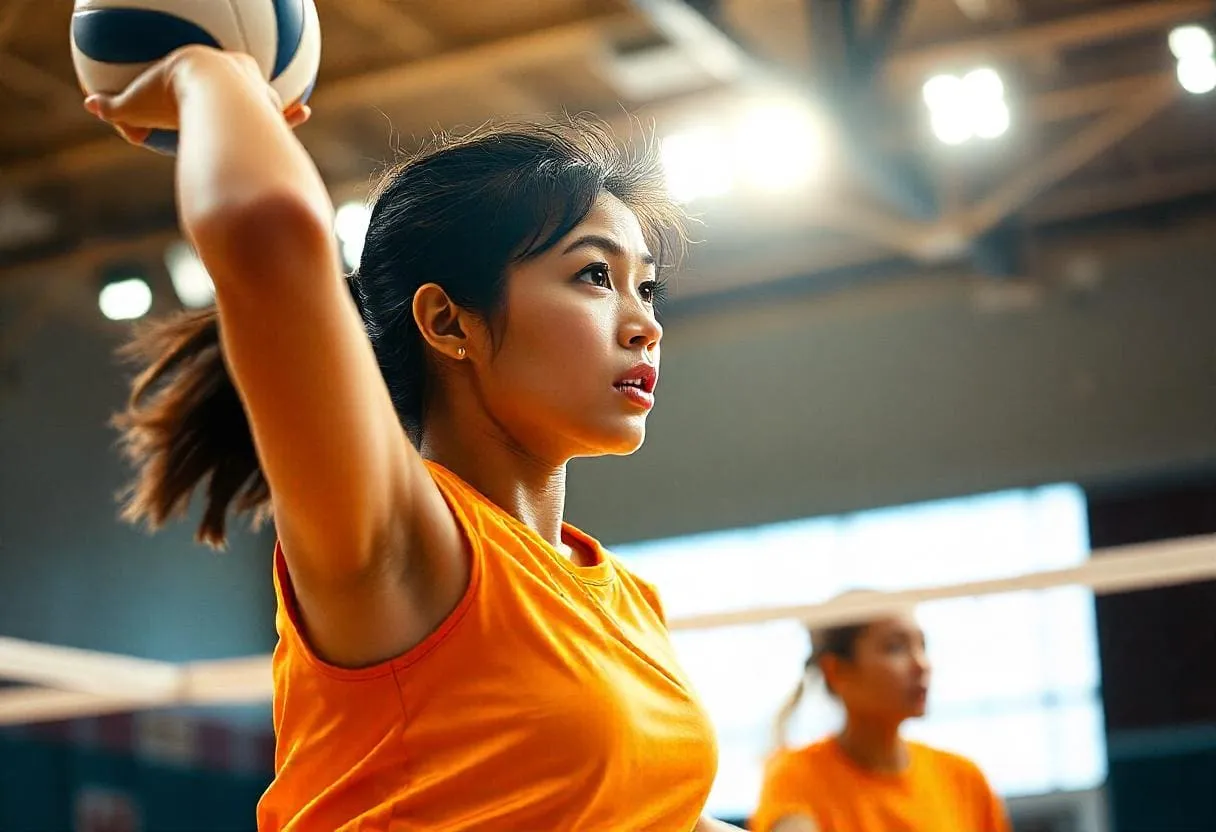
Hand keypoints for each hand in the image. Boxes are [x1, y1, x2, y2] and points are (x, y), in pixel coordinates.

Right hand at [83, 45, 309, 145]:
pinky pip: (285, 115)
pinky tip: (305, 111)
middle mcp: (234, 73)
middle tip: (228, 89)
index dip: (185, 75)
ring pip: (262, 95)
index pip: (190, 70)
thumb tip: (92, 106)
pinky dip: (293, 114)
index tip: (182, 79)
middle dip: (230, 80)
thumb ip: (115, 110)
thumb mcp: (136, 108)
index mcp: (201, 66)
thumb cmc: (171, 101)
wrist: (216, 100)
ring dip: (267, 99)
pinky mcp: (274, 114)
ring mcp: (258, 93)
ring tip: (276, 100)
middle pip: (230, 78)